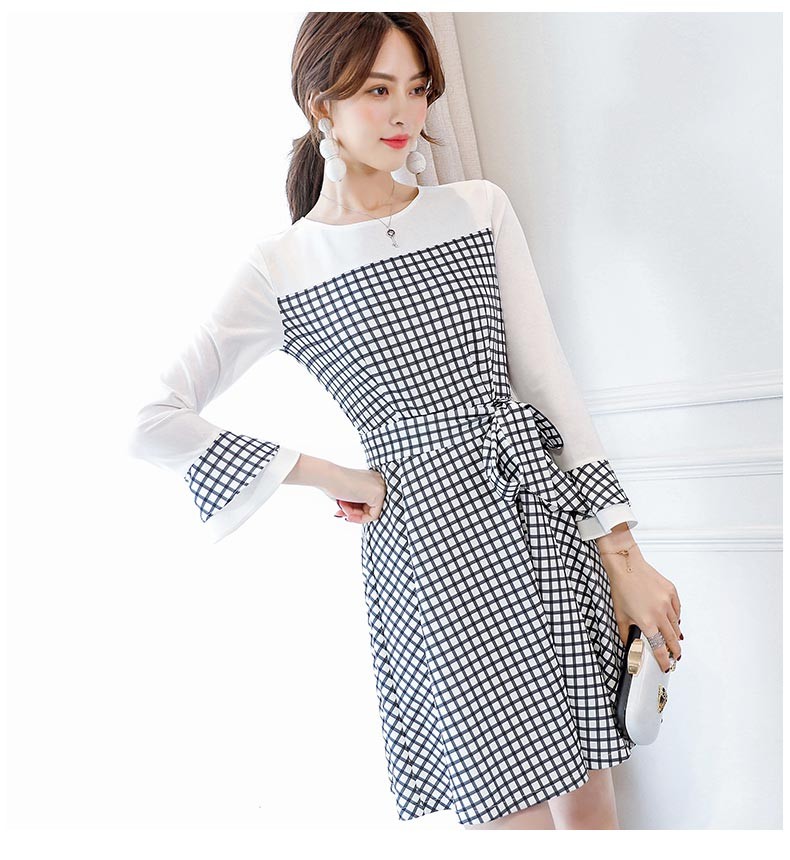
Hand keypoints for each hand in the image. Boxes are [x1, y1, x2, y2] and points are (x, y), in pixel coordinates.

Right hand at [319, 464, 386, 524]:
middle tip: (339, 512)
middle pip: (370, 507)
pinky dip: (359, 519)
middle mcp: (378, 481)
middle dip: (353, 513)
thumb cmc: (333, 484)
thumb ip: (357, 503)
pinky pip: (373, 516)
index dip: (353, 510)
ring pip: (371, 512)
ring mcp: (380, 486)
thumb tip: (362, 516)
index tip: (341, 511)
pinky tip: (347, 514)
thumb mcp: (348, 494)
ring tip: (341, 507)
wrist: (327, 476)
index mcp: (371, 479)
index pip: (367, 502)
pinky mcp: (379, 494)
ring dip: (353, 514)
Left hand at [597, 541, 682, 672]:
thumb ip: (625, 633)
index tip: (666, 665)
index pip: (659, 647)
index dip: (664, 659)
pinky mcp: (671, 591)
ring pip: (676, 624)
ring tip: (675, 641)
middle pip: (672, 639)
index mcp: (646, 621)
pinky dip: (676, 617)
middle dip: (674, 650)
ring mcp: (667, 602)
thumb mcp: (619, 614)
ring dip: (675, 634)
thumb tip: (627, 644)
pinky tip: (673, 620)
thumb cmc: (621, 587)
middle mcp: (659, 613)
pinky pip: (677, 609)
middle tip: (675, 657)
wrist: (626, 565)